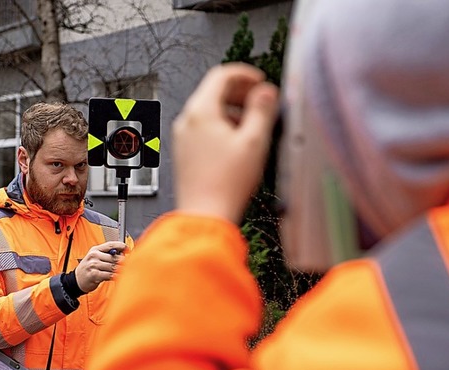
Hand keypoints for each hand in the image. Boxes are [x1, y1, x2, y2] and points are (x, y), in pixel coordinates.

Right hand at [74, 241, 126, 292]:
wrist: (77, 279)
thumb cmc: (89, 268)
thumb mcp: (95, 257)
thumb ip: (107, 254)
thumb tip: (122, 253)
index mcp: (95, 249)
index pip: (111, 245)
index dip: (121, 246)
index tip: (128, 249)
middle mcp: (94, 255)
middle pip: (114, 257)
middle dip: (122, 261)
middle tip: (126, 264)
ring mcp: (93, 265)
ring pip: (113, 266)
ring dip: (120, 270)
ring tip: (122, 271)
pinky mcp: (94, 275)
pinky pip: (109, 275)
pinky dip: (115, 276)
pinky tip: (117, 277)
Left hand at [173, 63, 278, 223]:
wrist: (205, 216)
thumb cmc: (226, 184)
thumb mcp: (254, 141)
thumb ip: (262, 110)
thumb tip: (266, 92)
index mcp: (201, 112)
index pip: (221, 75)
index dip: (245, 73)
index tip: (260, 80)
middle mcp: (186, 121)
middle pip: (213, 91)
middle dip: (240, 92)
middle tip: (261, 99)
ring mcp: (183, 138)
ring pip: (209, 111)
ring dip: (232, 110)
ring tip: (253, 124)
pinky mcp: (184, 153)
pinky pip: (203, 129)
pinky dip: (222, 126)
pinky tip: (238, 143)